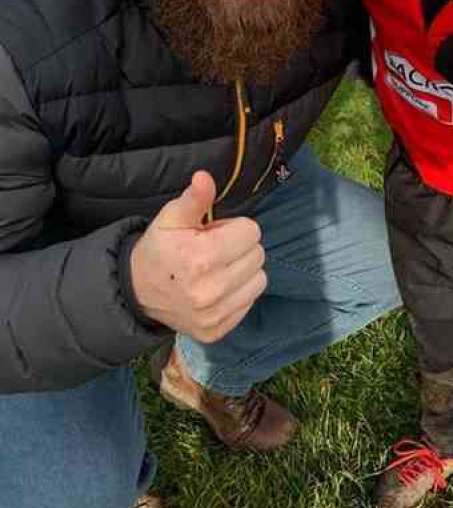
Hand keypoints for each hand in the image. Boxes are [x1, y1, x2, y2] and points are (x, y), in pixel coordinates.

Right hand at [130, 171, 267, 342]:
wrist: (137, 292)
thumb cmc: (159, 249)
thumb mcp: (171, 218)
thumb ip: (194, 198)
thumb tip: (205, 177)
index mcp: (201, 258)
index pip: (251, 231)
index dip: (234, 227)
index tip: (215, 233)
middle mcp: (210, 290)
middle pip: (258, 254)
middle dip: (240, 247)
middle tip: (215, 250)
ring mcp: (215, 314)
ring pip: (259, 279)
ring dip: (244, 270)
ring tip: (219, 268)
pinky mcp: (217, 330)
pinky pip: (250, 302)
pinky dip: (239, 292)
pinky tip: (218, 287)